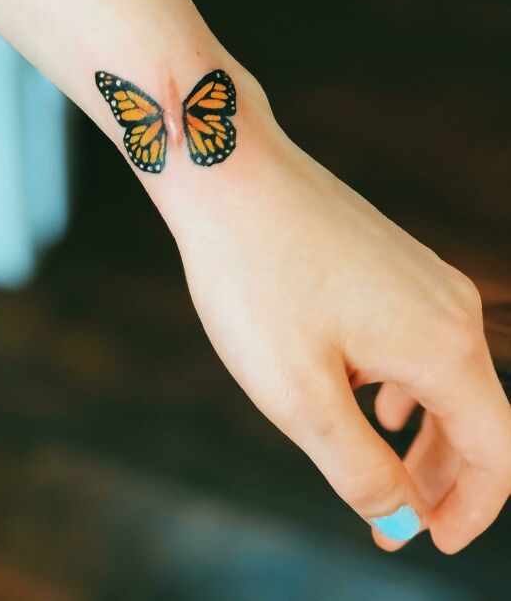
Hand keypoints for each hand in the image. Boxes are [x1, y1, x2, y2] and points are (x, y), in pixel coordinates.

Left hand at [169, 79, 510, 552]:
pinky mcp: (393, 259)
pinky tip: (368, 391)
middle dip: (442, 476)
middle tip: (395, 519)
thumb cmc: (255, 278)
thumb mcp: (299, 394)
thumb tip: (399, 514)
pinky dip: (402, 383)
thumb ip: (357, 466)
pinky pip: (418, 337)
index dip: (472, 509)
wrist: (231, 175)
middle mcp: (450, 305)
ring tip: (380, 461)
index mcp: (443, 344)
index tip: (431, 540)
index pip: (497, 452)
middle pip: (478, 414)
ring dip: (421, 430)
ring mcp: (423, 275)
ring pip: (445, 374)